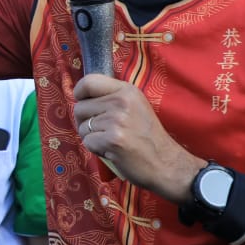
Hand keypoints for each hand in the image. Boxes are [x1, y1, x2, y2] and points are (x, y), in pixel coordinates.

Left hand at [72, 74, 203, 201]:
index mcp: (127, 90)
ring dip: (91, 138)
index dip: (79, 93)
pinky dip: (96, 149)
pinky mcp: (112, 139)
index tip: (83, 103)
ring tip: (111, 141)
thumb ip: (112, 98)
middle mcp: (121, 101)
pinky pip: (87, 142)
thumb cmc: (147, 137)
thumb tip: (81, 97)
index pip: (89, 81)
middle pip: (80, 107)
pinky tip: (112, 151)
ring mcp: (117, 120)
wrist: (165, 163)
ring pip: (82, 127)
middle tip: (102, 132)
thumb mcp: (135, 107)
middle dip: (84, 122)